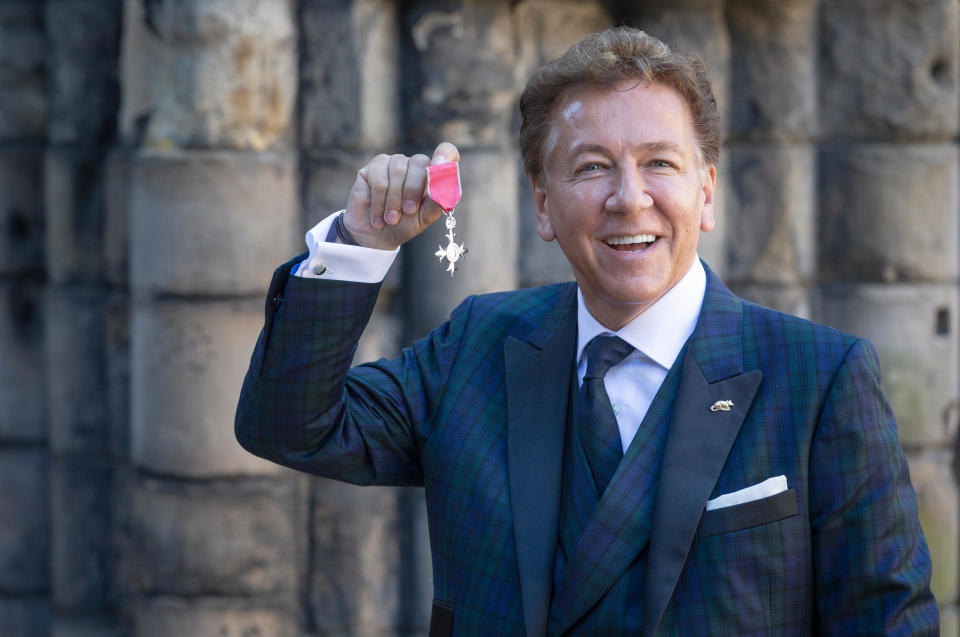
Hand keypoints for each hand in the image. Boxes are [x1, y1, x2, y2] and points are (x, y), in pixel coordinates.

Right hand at [342, 142, 459, 249]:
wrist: (377, 236)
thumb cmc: (405, 224)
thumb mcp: (425, 216)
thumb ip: (437, 200)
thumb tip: (444, 185)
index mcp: (432, 174)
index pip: (446, 152)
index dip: (445, 155)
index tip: (439, 164)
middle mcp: (414, 164)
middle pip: (419, 162)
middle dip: (412, 190)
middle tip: (407, 211)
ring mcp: (393, 163)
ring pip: (397, 170)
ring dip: (393, 200)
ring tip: (391, 219)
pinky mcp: (373, 167)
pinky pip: (378, 176)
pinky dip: (379, 200)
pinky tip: (378, 214)